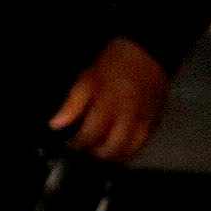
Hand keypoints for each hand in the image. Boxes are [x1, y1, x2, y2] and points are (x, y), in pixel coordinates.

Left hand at [47, 36, 167, 161]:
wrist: (147, 53)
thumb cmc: (114, 64)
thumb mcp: (87, 79)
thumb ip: (72, 104)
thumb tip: (56, 124)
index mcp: (107, 105)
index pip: (89, 136)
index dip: (77, 145)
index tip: (70, 145)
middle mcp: (127, 117)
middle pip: (110, 149)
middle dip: (95, 155)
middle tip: (85, 153)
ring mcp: (143, 122)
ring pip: (128, 150)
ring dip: (113, 157)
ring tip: (100, 154)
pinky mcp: (154, 122)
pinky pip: (143, 144)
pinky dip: (130, 151)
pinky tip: (120, 151)